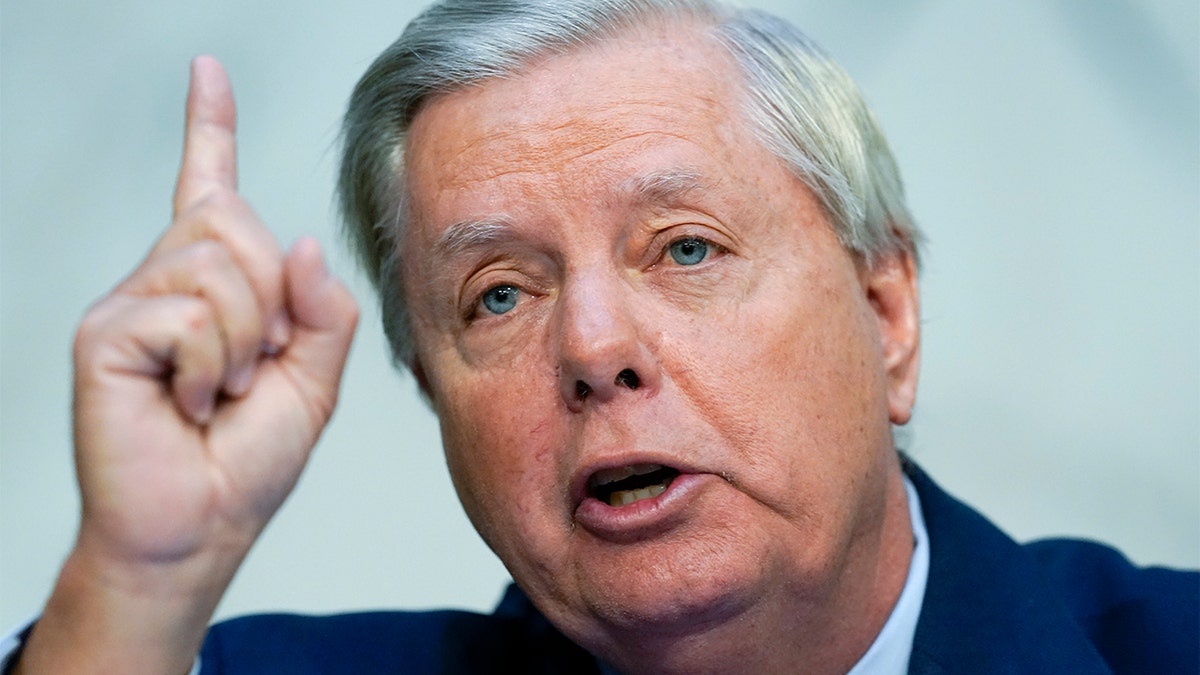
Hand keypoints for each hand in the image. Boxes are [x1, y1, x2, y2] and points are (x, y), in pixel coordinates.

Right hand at [17, 56, 358, 673]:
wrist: (200, 527)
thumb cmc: (247, 461)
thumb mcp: (313, 383)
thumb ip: (323, 313)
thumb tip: (300, 243)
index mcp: (215, 286)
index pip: (210, 189)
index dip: (210, 128)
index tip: (207, 71)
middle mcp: (166, 280)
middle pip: (234, 220)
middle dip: (271, 297)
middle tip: (255, 364)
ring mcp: (132, 302)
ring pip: (217, 265)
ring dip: (245, 340)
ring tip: (219, 390)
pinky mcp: (105, 332)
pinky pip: (189, 315)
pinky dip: (212, 368)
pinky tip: (189, 404)